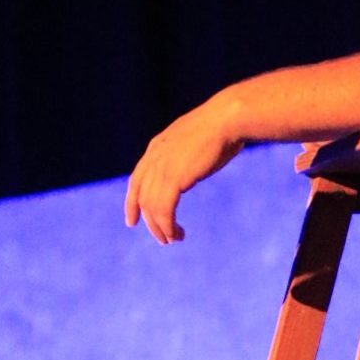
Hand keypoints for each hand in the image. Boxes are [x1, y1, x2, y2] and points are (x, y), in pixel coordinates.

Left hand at [124, 98, 243, 242]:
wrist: (227, 119)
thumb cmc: (223, 125)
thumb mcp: (199, 137)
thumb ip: (192, 148)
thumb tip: (204, 152)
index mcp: (158, 147)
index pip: (137, 179)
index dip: (133, 202)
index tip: (133, 220)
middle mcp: (154, 158)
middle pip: (142, 197)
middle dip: (150, 221)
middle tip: (164, 238)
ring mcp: (162, 168)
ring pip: (152, 207)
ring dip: (161, 228)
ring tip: (173, 240)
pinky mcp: (174, 179)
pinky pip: (164, 209)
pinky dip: (167, 225)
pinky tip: (176, 235)